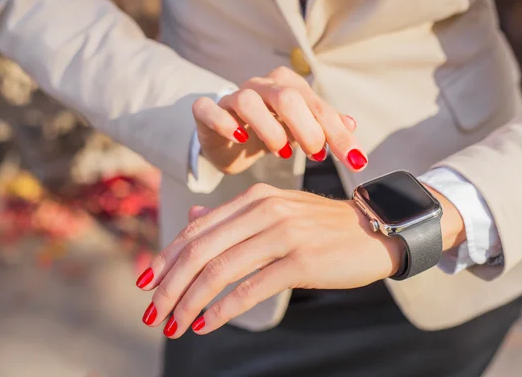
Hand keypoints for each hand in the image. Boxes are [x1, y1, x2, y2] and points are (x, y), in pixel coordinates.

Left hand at [137, 184, 402, 337]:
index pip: (196, 229)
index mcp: (254, 198)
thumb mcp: (278, 210)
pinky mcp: (300, 259)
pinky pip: (251, 288)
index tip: (147, 282)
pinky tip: (207, 324)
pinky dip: (223, 309)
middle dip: (170, 286)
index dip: (167, 258)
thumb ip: (233, 215)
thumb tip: (193, 215)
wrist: (374, 229)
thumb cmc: (323, 226)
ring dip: (190, 302)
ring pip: (219, 271)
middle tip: (153, 313)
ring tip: (175, 325)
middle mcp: (263, 210)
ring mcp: (282, 233)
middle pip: (200, 251)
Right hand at [192, 66, 365, 173]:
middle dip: (307, 128)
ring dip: (269, 129)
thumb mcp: (301, 130)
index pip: (318, 106)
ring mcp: (232, 96)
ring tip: (282, 152)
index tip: (357, 161)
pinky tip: (239, 139)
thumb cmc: (269, 131)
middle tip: (317, 154)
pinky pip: (210, 109)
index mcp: (288, 85)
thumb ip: (325, 126)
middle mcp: (261, 85)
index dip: (339, 133)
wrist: (227, 137)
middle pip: (287, 97)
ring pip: (249, 101)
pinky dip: (225, 123)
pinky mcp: (207, 111)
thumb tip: (352, 123)